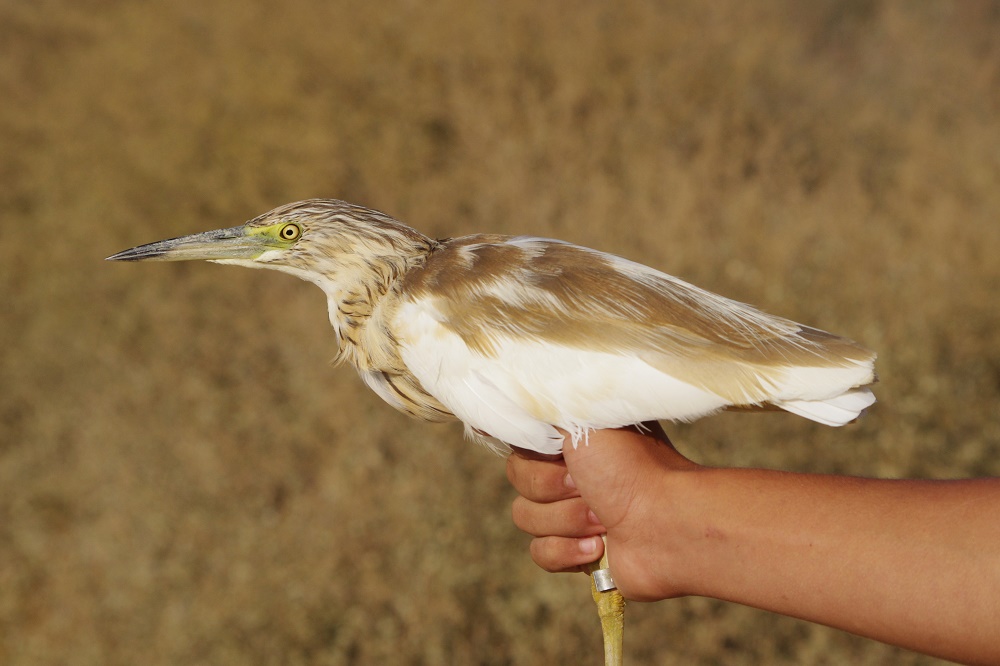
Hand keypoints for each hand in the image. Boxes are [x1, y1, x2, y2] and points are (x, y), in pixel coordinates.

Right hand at [507, 423, 701, 600]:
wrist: (668, 523)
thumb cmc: (633, 465)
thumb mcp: (585, 417)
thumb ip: (543, 405)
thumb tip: (506, 394)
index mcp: (573, 437)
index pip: (521, 437)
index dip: (529, 448)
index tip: (553, 451)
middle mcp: (572, 471)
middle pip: (518, 480)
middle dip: (551, 487)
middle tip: (586, 484)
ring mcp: (573, 512)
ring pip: (526, 518)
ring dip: (565, 519)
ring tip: (603, 518)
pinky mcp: (577, 550)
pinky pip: (540, 553)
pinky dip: (568, 551)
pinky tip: (599, 545)